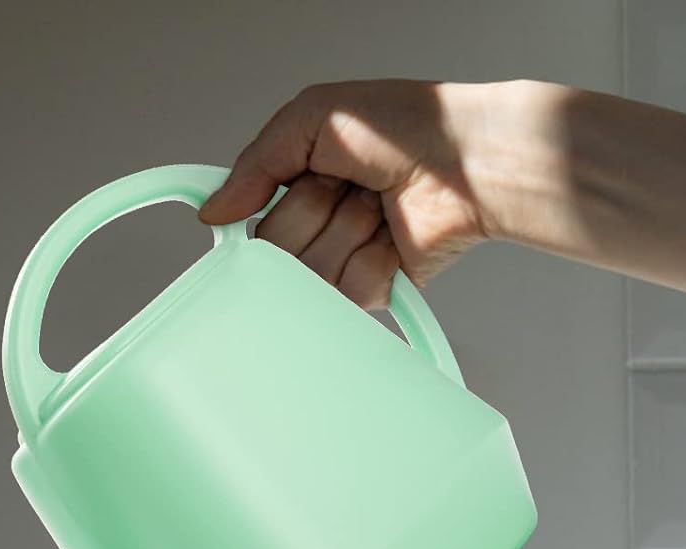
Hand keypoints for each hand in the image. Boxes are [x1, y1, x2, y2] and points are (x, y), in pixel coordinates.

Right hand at [199, 80, 497, 308]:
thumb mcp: (315, 116)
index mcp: (296, 185)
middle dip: (311, 212)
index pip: (247, 222)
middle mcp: (315, 226)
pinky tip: (393, 236)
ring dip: (346, 233)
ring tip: (377, 205)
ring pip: (309, 278)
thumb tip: (213, 211)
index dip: (250, 217)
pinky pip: (345, 296)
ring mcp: (341, 262)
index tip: (254, 207)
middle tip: (347, 184)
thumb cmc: (412, 125)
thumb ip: (255, 162)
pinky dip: (372, 261)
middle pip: (273, 253)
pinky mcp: (369, 292)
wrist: (472, 160)